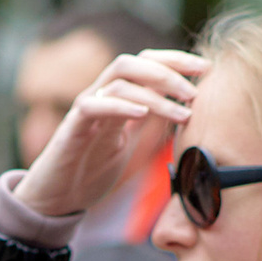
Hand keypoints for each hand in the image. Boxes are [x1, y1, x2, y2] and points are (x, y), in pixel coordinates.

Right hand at [10, 47, 206, 226]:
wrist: (55, 199)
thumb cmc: (91, 171)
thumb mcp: (129, 143)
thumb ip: (150, 122)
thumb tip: (185, 106)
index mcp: (116, 97)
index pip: (146, 63)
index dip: (176, 61)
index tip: (206, 69)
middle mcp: (100, 95)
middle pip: (134, 62)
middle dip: (169, 71)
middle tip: (195, 92)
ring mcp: (85, 108)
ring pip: (117, 79)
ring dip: (154, 93)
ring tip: (181, 112)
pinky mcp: (71, 128)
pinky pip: (92, 105)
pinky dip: (118, 105)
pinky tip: (142, 114)